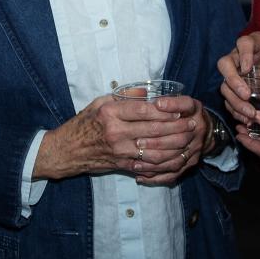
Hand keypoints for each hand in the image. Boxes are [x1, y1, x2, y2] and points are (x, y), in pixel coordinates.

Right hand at [34, 94, 199, 181]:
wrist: (67, 151)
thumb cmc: (83, 123)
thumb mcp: (98, 102)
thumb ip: (122, 97)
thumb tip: (146, 91)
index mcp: (110, 113)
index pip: (142, 111)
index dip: (163, 111)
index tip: (179, 110)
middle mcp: (115, 133)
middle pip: (152, 131)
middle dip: (176, 128)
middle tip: (192, 124)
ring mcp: (119, 151)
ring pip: (154, 151)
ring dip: (175, 147)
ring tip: (189, 140)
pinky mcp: (122, 166)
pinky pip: (147, 166)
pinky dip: (164, 163)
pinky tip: (176, 158)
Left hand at [137, 94, 209, 184]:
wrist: (203, 129)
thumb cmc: (183, 112)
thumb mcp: (176, 98)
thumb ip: (162, 98)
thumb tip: (138, 93)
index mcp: (193, 109)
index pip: (186, 104)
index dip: (172, 104)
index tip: (157, 104)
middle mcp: (197, 129)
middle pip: (178, 137)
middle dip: (156, 140)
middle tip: (137, 141)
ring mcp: (194, 149)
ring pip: (174, 159)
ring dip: (154, 161)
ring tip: (134, 162)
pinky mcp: (190, 164)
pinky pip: (173, 174)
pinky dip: (156, 177)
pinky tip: (141, 176)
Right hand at [218, 32, 259, 126]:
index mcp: (252, 44)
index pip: (243, 43)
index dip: (244, 54)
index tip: (248, 68)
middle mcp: (236, 57)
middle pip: (225, 64)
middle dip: (234, 81)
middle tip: (247, 95)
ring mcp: (231, 73)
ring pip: (224, 84)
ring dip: (234, 100)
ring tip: (249, 113)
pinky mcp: (231, 88)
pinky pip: (227, 99)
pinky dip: (235, 110)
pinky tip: (246, 119)